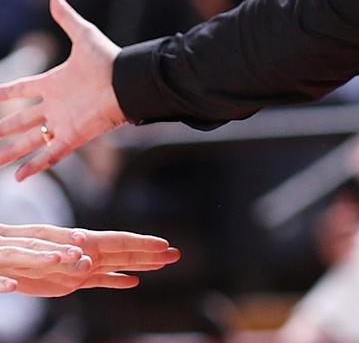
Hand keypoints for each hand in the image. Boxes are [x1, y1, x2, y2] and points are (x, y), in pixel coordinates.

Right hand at [0, 0, 125, 180]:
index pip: (21, 90)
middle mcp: (55, 105)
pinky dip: (35, 166)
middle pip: (20, 120)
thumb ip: (66, 17)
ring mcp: (63, 122)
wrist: (131, 82)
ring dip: (10, 153)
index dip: (4, 94)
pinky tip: (18, 178)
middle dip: (1, 129)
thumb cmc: (109, 60)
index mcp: (54, 83)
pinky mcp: (74, 136)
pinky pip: (50, 155)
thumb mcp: (84, 36)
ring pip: (30, 141)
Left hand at [0, 223, 179, 296]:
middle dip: (152, 254)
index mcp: (84, 243)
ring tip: (164, 264)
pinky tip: (133, 281)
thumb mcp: (41, 254)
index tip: (164, 244)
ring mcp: (82, 266)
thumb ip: (64, 258)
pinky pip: (101, 280)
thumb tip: (87, 261)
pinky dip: (117, 280)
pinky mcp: (72, 281)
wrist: (4, 260)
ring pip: (119, 264)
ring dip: (141, 264)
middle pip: (126, 252)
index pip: (120, 242)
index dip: (143, 244)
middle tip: (176, 254)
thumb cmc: (19, 252)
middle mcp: (88, 253)